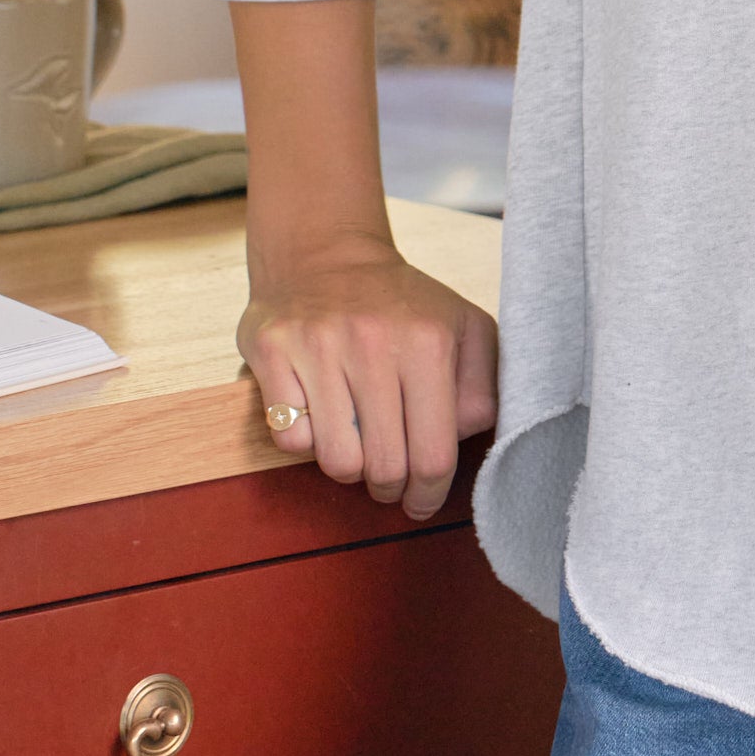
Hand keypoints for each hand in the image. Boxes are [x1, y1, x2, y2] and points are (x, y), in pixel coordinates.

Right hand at [238, 230, 498, 521]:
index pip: (433, 455)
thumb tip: (465, 440)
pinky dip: (305, 442)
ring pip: (335, 461)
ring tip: (355, 445)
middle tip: (389, 480)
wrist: (325, 253)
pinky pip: (289, 439)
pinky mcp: (272, 349)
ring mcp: (318, 345)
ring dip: (348, 468)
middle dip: (390, 488)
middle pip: (384, 467)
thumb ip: (482, 389)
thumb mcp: (465, 330)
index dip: (429, 494)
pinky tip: (318, 416)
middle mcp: (373, 342)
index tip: (422, 502)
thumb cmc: (401, 304)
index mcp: (428, 341)